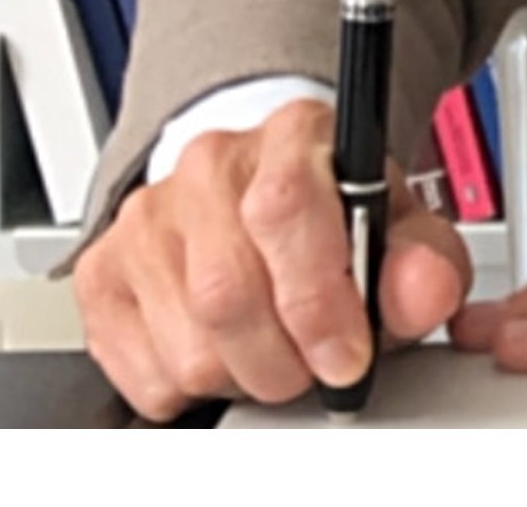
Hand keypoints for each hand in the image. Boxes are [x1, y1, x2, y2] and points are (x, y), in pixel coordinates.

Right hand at [74, 95, 471, 420]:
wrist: (261, 194)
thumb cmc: (333, 216)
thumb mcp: (399, 228)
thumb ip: (423, 261)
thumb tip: (422, 289)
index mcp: (292, 136)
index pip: (284, 206)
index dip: (318, 299)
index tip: (349, 353)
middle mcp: (211, 165)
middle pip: (227, 291)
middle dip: (285, 358)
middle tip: (314, 365)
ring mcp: (147, 217)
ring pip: (189, 345)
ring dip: (243, 376)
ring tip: (272, 349)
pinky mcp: (102, 274)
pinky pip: (145, 376)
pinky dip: (192, 389)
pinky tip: (222, 350)